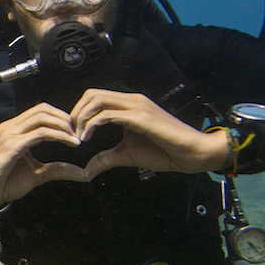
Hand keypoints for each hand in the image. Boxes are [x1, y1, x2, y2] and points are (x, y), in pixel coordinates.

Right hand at [0, 103, 88, 217]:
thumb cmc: (4, 183)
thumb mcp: (36, 174)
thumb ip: (56, 169)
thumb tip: (82, 173)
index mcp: (14, 130)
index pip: (40, 111)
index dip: (60, 117)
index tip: (74, 132)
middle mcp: (10, 128)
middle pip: (43, 109)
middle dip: (65, 118)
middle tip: (78, 133)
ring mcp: (9, 135)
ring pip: (42, 118)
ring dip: (64, 126)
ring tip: (76, 139)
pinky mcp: (11, 146)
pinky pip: (40, 134)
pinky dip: (59, 136)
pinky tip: (70, 143)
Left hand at [70, 89, 229, 179]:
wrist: (194, 154)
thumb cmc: (165, 152)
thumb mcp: (128, 155)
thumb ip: (106, 158)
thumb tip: (87, 170)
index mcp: (129, 105)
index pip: (95, 97)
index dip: (79, 112)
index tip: (73, 132)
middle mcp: (132, 101)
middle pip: (92, 94)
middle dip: (76, 112)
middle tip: (71, 133)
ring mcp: (137, 107)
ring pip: (98, 100)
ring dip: (81, 118)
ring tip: (78, 137)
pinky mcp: (141, 118)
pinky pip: (108, 114)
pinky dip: (92, 125)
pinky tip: (87, 139)